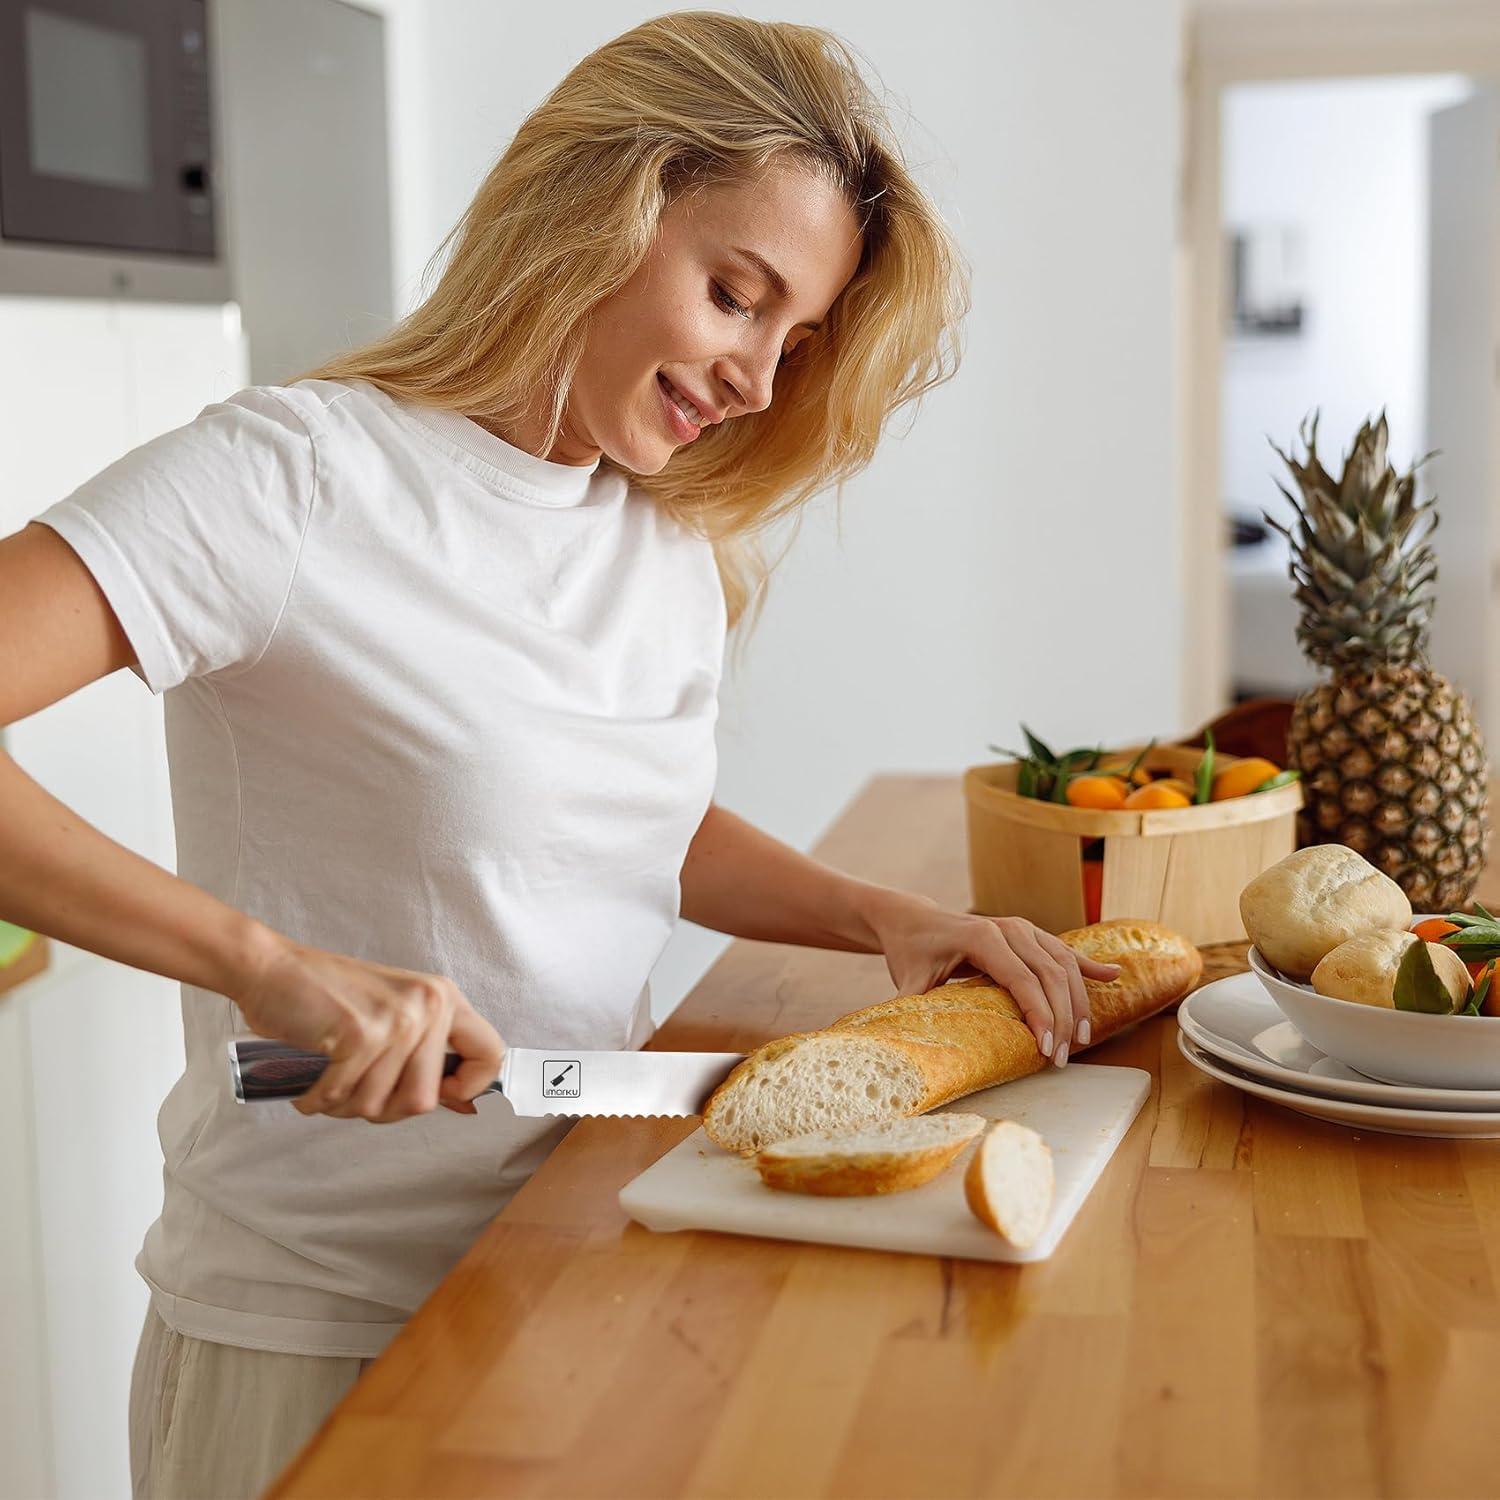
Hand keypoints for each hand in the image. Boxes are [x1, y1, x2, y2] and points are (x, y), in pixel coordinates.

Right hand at [228, 934, 503, 1122]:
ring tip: (329, 1078)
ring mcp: (396, 1020)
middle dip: (383, 1109)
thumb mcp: (395, 1016)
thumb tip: (468, 1106)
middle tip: (356, 1089)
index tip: (438, 1096)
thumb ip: (430, 1056)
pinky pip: (341, 1097)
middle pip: (423, 1100)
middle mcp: (429, 1006)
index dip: (468, 1088)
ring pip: (377, 1105)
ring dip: (344, 1105)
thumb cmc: (329, 998)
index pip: (490, 1054)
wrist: (273, 969)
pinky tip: (308, 1082)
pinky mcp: (360, 1034)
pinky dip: (317, 1100)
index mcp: (444, 999)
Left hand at [862, 891, 1120, 1066]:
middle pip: (1049, 974)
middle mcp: (1008, 929)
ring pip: (1063, 963)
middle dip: (1061, 1017)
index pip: (1021, 979)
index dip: (1038, 1014)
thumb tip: (907, 1043)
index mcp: (981, 937)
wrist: (913, 921)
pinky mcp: (1029, 934)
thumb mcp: (907, 981)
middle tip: (1062, 1058)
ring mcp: (1022, 928)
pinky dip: (1088, 966)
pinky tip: (1112, 976)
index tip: (1045, 1049)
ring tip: (1081, 1038)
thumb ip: (910, 1008)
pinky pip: (1064, 951)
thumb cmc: (910, 953)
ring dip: (1077, 1001)